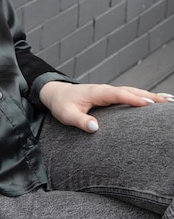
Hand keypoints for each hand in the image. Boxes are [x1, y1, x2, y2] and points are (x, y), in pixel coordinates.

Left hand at [39, 81, 167, 132]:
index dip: (133, 99)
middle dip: (149, 96)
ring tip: (167, 102)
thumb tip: (94, 128)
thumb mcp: (66, 115)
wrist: (56, 94)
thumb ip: (80, 121)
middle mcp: (105, 90)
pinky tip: (153, 102)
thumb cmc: (61, 104)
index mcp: (97, 92)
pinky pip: (128, 95)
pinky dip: (142, 97)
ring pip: (132, 92)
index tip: (149, 104)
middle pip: (130, 91)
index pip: (118, 94)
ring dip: (149, 96)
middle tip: (167, 103)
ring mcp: (108, 92)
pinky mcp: (110, 96)